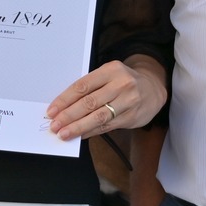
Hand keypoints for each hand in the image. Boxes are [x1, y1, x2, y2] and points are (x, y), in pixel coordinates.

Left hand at [47, 55, 165, 142]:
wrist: (153, 88)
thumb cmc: (123, 82)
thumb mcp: (109, 75)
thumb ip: (91, 87)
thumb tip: (65, 106)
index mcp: (111, 70)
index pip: (82, 86)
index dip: (65, 100)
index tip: (52, 110)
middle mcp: (121, 84)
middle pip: (89, 102)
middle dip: (69, 116)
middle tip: (55, 125)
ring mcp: (128, 101)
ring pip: (98, 117)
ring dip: (78, 127)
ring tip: (64, 133)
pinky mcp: (131, 117)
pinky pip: (107, 126)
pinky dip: (91, 132)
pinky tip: (80, 135)